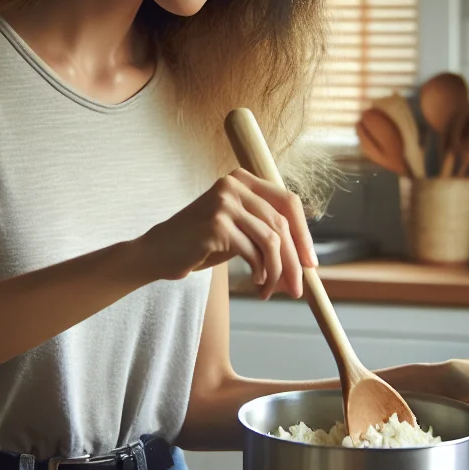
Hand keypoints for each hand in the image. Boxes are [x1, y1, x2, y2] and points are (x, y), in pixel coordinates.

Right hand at [139, 170, 317, 299]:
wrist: (158, 253)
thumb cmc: (200, 244)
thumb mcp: (238, 229)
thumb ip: (266, 231)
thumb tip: (304, 258)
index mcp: (242, 179)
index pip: (288, 202)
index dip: (304, 234)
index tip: (311, 262)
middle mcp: (233, 185)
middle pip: (281, 224)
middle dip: (294, 261)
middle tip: (298, 289)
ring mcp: (224, 203)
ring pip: (271, 241)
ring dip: (277, 272)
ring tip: (270, 289)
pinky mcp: (217, 225)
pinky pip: (254, 252)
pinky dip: (261, 272)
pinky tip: (256, 282)